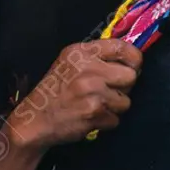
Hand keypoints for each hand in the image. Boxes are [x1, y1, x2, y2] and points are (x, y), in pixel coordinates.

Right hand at [7, 39, 141, 149]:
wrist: (35, 119)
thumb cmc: (55, 90)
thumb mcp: (70, 63)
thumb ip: (97, 58)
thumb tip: (131, 62)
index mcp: (81, 52)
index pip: (122, 47)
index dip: (134, 59)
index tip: (133, 67)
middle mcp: (88, 68)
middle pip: (130, 76)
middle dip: (123, 87)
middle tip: (107, 92)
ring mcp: (92, 91)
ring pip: (126, 101)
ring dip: (114, 107)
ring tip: (95, 105)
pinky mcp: (94, 112)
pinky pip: (116, 119)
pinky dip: (106, 122)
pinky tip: (90, 118)